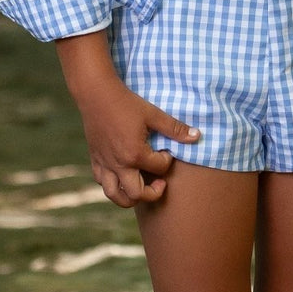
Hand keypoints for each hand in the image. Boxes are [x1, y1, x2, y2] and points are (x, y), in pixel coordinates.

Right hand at [79, 75, 200, 207]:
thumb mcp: (153, 114)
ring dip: (130, 198)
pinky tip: (123, 175)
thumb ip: (175, 129)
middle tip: (160, 181)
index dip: (167, 160)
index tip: (166, 150)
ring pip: (115, 196)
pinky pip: (102, 183)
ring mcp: (105, 164)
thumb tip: (197, 136)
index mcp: (135, 154)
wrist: (96, 94)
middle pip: (138, 195)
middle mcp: (119, 164)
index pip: (159, 168)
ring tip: (141, 188)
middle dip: (153, 193)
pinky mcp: (95, 160)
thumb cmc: (126, 103)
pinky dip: (113, 185)